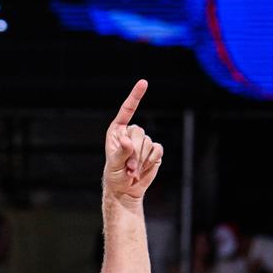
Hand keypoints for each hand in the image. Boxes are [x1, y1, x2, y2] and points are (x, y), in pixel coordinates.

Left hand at [103, 80, 162, 201]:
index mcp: (117, 131)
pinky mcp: (154, 150)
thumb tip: (127, 140)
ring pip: (149, 143)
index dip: (136, 96)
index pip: (127, 110)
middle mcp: (130, 133)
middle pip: (140, 132)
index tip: (144, 82)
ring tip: (133, 171)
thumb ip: (121, 152)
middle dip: (134, 152)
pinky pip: (158, 150)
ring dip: (141, 160)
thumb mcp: (114, 165)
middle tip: (128, 167)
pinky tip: (142, 170)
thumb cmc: (115, 176)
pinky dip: (151, 161)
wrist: (125, 190)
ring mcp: (143, 142)